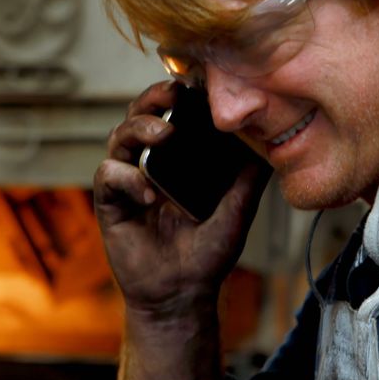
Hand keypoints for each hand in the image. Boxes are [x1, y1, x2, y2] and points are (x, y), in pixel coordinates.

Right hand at [94, 81, 270, 315]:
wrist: (180, 295)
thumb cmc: (205, 256)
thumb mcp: (236, 213)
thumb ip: (248, 181)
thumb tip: (269, 147)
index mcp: (176, 161)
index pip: (169, 115)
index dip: (176, 96)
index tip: (195, 84)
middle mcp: (148, 165)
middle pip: (139, 115)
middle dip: (152, 99)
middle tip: (173, 96)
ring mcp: (127, 182)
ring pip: (119, 136)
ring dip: (139, 128)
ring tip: (163, 135)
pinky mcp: (110, 204)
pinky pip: (108, 175)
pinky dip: (127, 178)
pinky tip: (149, 195)